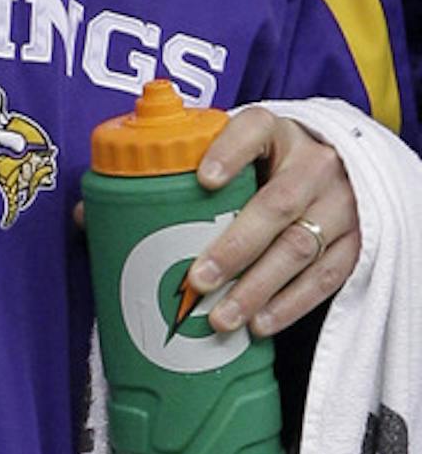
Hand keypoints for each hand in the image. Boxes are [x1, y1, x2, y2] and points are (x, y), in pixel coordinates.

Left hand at [187, 107, 361, 332]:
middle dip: (236, 246)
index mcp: (277, 131)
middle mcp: (315, 162)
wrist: (339, 172)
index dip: (230, 152)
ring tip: (222, 318)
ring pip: (300, 246)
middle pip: (277, 204)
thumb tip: (96, 218)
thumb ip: (184, 174)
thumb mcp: (238, 154)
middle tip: (198, 280)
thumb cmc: (268, 166)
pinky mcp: (358, 238)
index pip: (254, 130)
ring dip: (258, 287)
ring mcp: (342, 201)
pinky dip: (292, 304)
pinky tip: (260, 324)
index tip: (203, 179)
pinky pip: (327, 275)